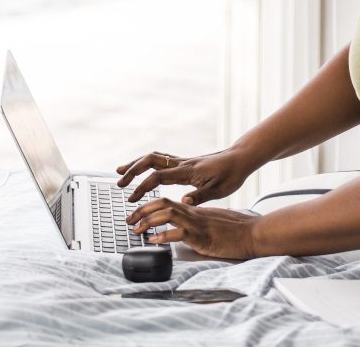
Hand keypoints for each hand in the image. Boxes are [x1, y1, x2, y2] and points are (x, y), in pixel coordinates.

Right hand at [115, 147, 254, 204]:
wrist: (239, 159)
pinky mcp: (184, 162)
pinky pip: (160, 159)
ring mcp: (181, 161)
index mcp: (187, 171)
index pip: (158, 176)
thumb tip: (183, 201)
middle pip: (150, 161)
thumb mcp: (219, 190)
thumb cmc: (231, 175)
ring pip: (153, 157)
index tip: (132, 198)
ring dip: (136, 164)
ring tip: (120, 171)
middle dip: (132, 171)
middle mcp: (181, 163)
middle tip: (119, 183)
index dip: (142, 186)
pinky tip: (141, 169)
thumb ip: (200, 196)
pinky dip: (146, 162)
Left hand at [126, 198, 260, 259]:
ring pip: (167, 214)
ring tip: (136, 229)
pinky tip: (154, 241)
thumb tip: (183, 225)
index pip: (166, 201)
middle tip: (128, 219)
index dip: (148, 206)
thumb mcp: (212, 221)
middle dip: (142, 210)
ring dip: (148, 221)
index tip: (136, 213)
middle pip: (162, 203)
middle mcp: (193, 213)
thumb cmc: (236, 228)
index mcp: (194, 209)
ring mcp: (197, 224)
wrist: (253, 233)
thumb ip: (197, 220)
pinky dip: (163, 236)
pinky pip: (179, 233)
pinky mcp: (202, 236)